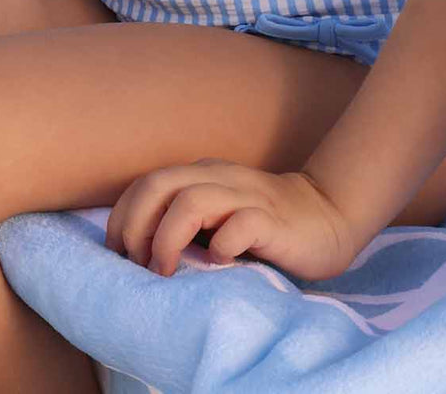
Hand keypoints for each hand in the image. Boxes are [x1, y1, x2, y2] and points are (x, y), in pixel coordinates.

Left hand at [104, 158, 362, 283]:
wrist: (326, 216)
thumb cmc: (262, 226)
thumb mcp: (217, 218)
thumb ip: (185, 223)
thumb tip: (137, 255)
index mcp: (202, 174)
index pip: (146, 183)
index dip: (123, 217)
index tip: (118, 255)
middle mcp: (219, 178)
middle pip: (160, 184)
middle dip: (135, 224)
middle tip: (136, 264)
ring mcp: (246, 197)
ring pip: (191, 199)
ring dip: (168, 236)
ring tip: (165, 270)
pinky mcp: (272, 220)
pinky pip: (240, 225)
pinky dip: (221, 245)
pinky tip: (218, 264)